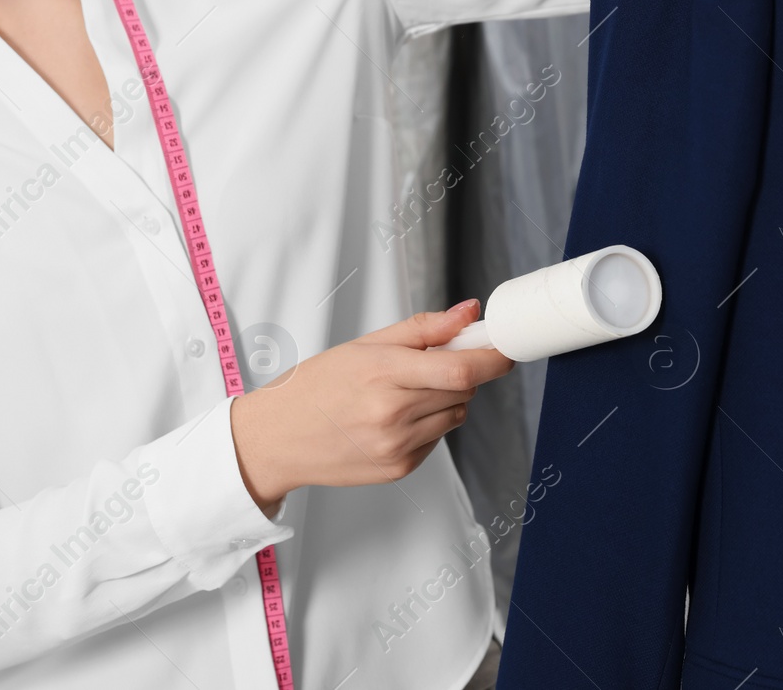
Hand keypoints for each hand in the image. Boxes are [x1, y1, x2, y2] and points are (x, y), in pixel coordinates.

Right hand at [229, 300, 511, 516]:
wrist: (277, 438)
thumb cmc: (316, 386)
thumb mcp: (365, 345)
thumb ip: (424, 329)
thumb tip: (469, 312)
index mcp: (383, 374)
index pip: (461, 370)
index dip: (493, 359)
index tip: (505, 349)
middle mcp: (392, 414)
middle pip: (464, 390)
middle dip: (462, 373)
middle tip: (437, 363)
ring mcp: (397, 446)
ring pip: (455, 415)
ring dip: (447, 399)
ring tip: (406, 392)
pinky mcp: (399, 469)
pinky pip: (437, 439)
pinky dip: (429, 424)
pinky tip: (394, 418)